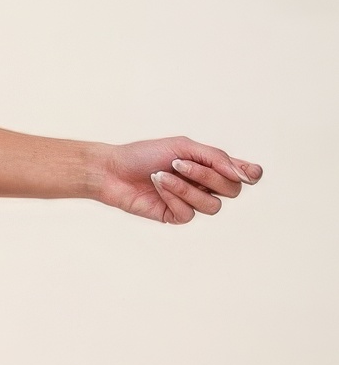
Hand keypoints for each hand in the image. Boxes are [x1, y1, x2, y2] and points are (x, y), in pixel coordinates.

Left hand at [90, 136, 262, 222]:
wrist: (114, 169)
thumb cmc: (146, 154)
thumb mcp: (184, 148)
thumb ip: (216, 158)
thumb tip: (247, 175)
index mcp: (210, 165)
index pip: (242, 174)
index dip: (251, 174)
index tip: (249, 173)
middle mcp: (204, 185)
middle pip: (232, 190)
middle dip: (208, 176)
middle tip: (181, 164)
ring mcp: (190, 202)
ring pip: (212, 205)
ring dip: (187, 187)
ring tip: (164, 174)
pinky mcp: (174, 216)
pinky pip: (188, 213)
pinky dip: (173, 196)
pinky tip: (157, 185)